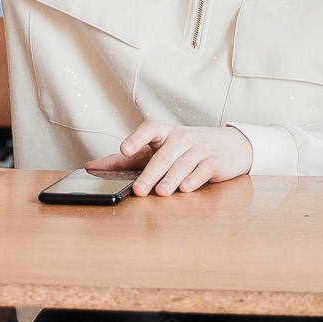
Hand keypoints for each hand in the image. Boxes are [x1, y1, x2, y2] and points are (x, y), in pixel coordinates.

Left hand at [85, 122, 253, 196]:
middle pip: (163, 155)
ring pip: (182, 165)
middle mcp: (182, 137)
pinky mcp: (215, 162)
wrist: (231, 145)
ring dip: (170, 179)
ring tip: (161, 193)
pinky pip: (203, 170)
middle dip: (150, 174)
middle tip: (138, 190)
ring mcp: (200, 149)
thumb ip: (125, 159)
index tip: (124, 148)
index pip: (149, 128)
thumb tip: (91, 167)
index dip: (136, 137)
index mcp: (164, 133)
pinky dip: (194, 180)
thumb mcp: (158, 149)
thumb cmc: (186, 149)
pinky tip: (185, 189)